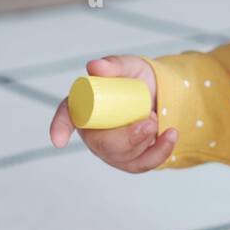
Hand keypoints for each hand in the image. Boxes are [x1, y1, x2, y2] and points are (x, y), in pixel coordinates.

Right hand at [49, 55, 176, 172]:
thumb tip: (94, 67)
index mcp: (86, 106)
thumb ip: (113, 65)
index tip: (59, 140)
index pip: (67, 116)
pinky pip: (141, 164)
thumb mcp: (130, 67)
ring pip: (121, 157)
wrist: (162, 93)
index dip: (60, 128)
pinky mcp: (130, 159)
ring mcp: (111, 148)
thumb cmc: (138, 80)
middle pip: (99, 144)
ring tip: (156, 118)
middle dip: (126, 138)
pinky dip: (159, 151)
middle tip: (149, 121)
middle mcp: (94, 131)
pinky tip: (170, 135)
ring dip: (144, 141)